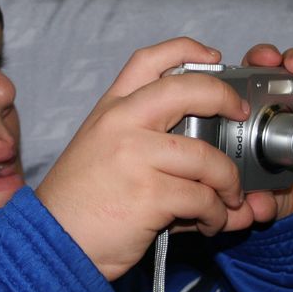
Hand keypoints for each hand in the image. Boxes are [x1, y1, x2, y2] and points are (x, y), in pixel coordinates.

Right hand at [36, 38, 258, 280]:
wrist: (53, 241)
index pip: (149, 59)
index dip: (187, 50)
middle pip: (188, 91)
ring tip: (228, 199)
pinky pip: (203, 198)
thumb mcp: (101, 148)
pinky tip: (210, 222)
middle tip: (239, 116)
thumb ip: (145, 136)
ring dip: (228, 182)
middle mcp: (122, 124)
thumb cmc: (80, 200)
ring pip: (207, 158)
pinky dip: (216, 214)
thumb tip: (206, 143)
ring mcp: (136, 157)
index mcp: (111, 109)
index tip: (214, 57)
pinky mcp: (149, 195)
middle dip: (226, 100)